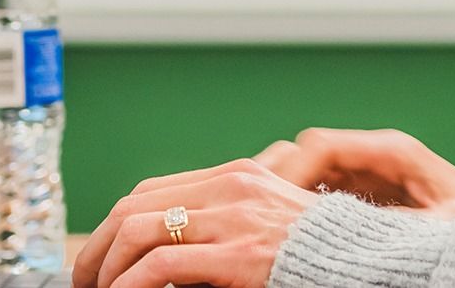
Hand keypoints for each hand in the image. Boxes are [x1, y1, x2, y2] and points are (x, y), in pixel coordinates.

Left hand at [72, 157, 321, 287]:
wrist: (369, 263)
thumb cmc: (321, 254)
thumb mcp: (270, 223)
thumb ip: (230, 221)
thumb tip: (173, 252)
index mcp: (236, 176)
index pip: (152, 190)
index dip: (115, 225)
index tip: (100, 257)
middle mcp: (230, 187)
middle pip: (135, 205)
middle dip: (98, 246)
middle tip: (84, 281)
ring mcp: (233, 217)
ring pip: (138, 229)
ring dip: (106, 267)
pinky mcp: (238, 253)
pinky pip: (160, 262)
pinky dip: (129, 283)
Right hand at [254, 127, 454, 217]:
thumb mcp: (435, 228)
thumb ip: (391, 224)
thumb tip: (345, 227)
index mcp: (391, 151)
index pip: (320, 145)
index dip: (288, 172)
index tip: (270, 206)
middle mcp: (374, 154)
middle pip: (305, 152)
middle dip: (275, 181)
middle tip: (254, 216)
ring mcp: (367, 171)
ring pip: (306, 170)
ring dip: (284, 194)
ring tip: (265, 226)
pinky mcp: (364, 191)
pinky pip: (318, 189)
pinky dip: (298, 206)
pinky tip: (290, 232)